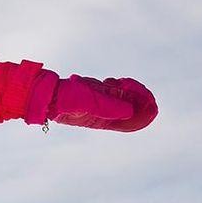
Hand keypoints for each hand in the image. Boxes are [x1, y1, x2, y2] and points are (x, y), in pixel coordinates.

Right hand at [26, 73, 156, 131]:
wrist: (49, 94)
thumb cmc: (68, 101)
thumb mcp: (92, 103)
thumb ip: (111, 107)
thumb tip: (131, 110)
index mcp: (107, 121)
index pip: (134, 121)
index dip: (146, 112)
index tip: (151, 100)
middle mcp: (107, 115)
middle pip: (133, 108)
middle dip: (138, 96)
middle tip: (133, 84)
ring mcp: (102, 105)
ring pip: (125, 99)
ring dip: (129, 89)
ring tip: (122, 82)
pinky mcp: (96, 96)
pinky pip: (115, 92)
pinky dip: (119, 86)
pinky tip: (113, 81)